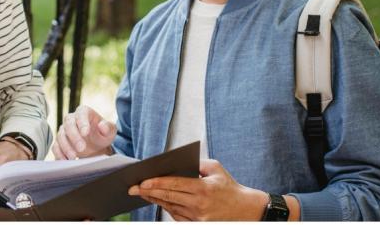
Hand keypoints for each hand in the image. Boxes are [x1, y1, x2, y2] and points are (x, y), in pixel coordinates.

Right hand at [52, 105, 115, 159]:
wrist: (96, 145)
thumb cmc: (102, 135)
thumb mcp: (110, 131)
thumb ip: (108, 127)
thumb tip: (102, 126)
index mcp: (84, 112)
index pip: (81, 114)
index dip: (82, 123)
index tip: (86, 133)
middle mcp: (72, 119)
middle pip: (68, 124)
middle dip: (74, 137)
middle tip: (82, 148)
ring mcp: (64, 130)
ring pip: (60, 136)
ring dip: (66, 147)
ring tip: (74, 157)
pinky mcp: (59, 142)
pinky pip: (55, 147)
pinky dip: (59, 154)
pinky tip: (66, 161)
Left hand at [127, 159, 270, 220]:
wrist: (246, 210)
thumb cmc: (229, 186)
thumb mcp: (216, 168)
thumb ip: (197, 163)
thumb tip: (177, 162)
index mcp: (203, 188)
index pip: (174, 185)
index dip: (156, 183)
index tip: (142, 181)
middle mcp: (199, 205)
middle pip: (168, 197)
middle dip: (148, 192)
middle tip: (132, 188)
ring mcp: (198, 217)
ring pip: (170, 208)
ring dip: (155, 200)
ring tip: (142, 193)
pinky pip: (177, 216)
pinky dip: (166, 208)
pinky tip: (158, 200)